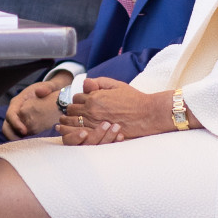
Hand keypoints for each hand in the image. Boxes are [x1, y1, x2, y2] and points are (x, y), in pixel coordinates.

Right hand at [4, 75, 69, 139]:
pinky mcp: (21, 124)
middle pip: (6, 125)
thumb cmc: (48, 90)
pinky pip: (16, 133)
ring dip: (15, 139)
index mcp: (18, 101)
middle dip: (12, 135)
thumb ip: (46, 88)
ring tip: (26, 145)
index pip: (11, 114)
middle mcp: (14, 110)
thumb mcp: (49, 86)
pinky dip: (20, 139)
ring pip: (9, 131)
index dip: (15, 123)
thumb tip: (39, 92)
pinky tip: (30, 144)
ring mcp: (17, 118)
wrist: (51, 92)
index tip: (24, 131)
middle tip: (23, 143)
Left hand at [56, 77, 178, 144]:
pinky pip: (80, 134)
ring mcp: (94, 124)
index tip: (83, 101)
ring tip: (72, 122)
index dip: (79, 99)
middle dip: (73, 110)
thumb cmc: (133, 99)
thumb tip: (85, 82)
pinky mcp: (99, 135)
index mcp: (94, 97)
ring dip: (71, 122)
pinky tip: (78, 131)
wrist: (147, 114)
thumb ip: (99, 82)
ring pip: (73, 123)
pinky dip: (76, 132)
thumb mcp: (116, 85)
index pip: (76, 98)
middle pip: (71, 110)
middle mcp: (91, 111)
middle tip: (76, 112)